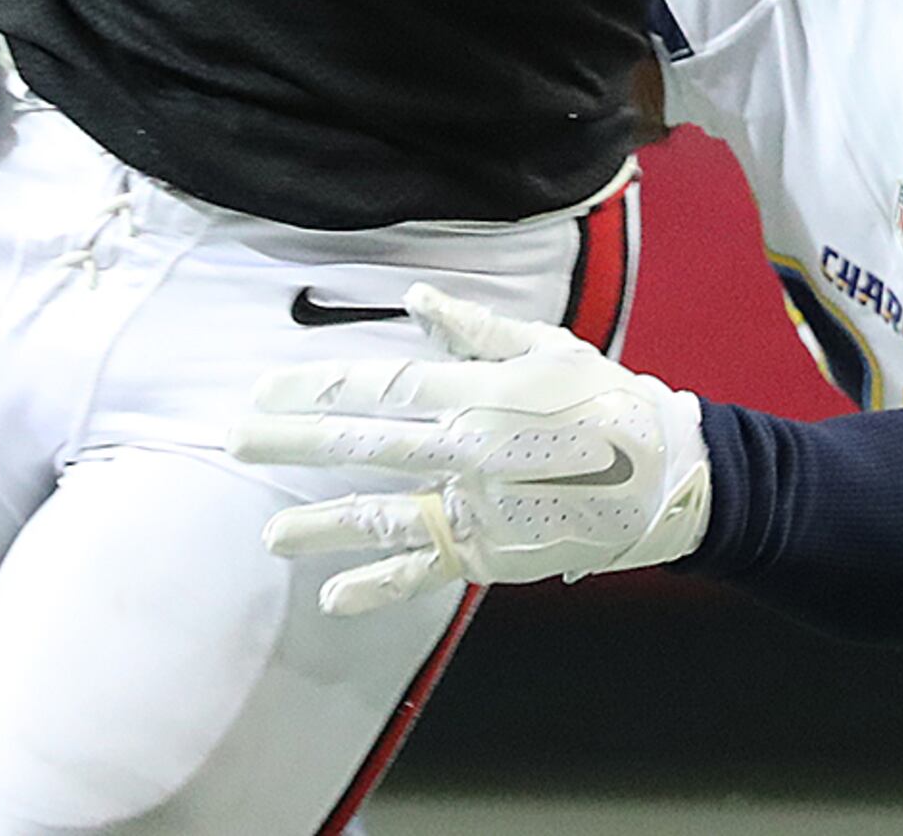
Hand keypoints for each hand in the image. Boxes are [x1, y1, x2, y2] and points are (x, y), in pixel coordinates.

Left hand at [231, 285, 709, 614]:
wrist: (665, 476)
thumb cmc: (603, 397)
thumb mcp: (544, 347)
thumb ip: (473, 329)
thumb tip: (416, 304)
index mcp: (475, 394)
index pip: (375, 387)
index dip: (313, 387)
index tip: (262, 388)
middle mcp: (465, 452)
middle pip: (363, 444)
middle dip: (293, 442)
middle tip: (237, 439)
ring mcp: (474, 508)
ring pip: (383, 516)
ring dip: (321, 526)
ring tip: (269, 537)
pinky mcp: (488, 552)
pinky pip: (424, 570)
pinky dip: (377, 586)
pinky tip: (333, 598)